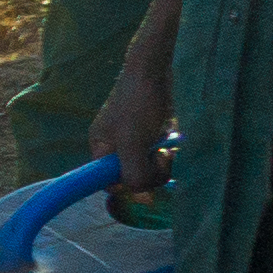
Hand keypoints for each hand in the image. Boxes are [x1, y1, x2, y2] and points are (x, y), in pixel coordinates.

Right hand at [97, 51, 175, 205]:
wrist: (154, 71)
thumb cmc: (138, 104)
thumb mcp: (133, 142)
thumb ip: (133, 172)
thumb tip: (143, 202)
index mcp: (101, 149)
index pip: (109, 182)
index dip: (127, 186)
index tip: (144, 180)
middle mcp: (116, 148)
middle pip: (133, 177)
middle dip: (151, 171)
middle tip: (161, 157)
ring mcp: (134, 141)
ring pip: (150, 167)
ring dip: (163, 162)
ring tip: (167, 147)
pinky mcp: (151, 135)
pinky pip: (159, 155)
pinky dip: (168, 151)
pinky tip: (171, 139)